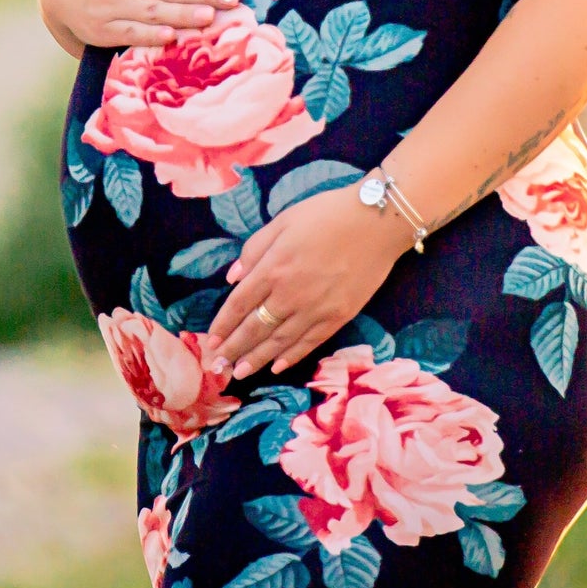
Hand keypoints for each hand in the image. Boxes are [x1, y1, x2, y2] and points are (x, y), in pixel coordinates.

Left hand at [206, 182, 414, 379]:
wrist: (376, 222)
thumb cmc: (327, 214)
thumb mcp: (284, 219)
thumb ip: (255, 248)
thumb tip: (232, 277)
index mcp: (274, 267)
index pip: (240, 303)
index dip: (223, 324)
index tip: (210, 340)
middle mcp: (290, 294)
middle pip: (255, 328)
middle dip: (233, 349)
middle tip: (216, 366)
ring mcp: (315, 310)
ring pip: (279, 342)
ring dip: (256, 359)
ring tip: (239, 373)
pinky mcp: (338, 317)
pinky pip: (308, 343)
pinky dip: (291, 357)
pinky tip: (277, 367)